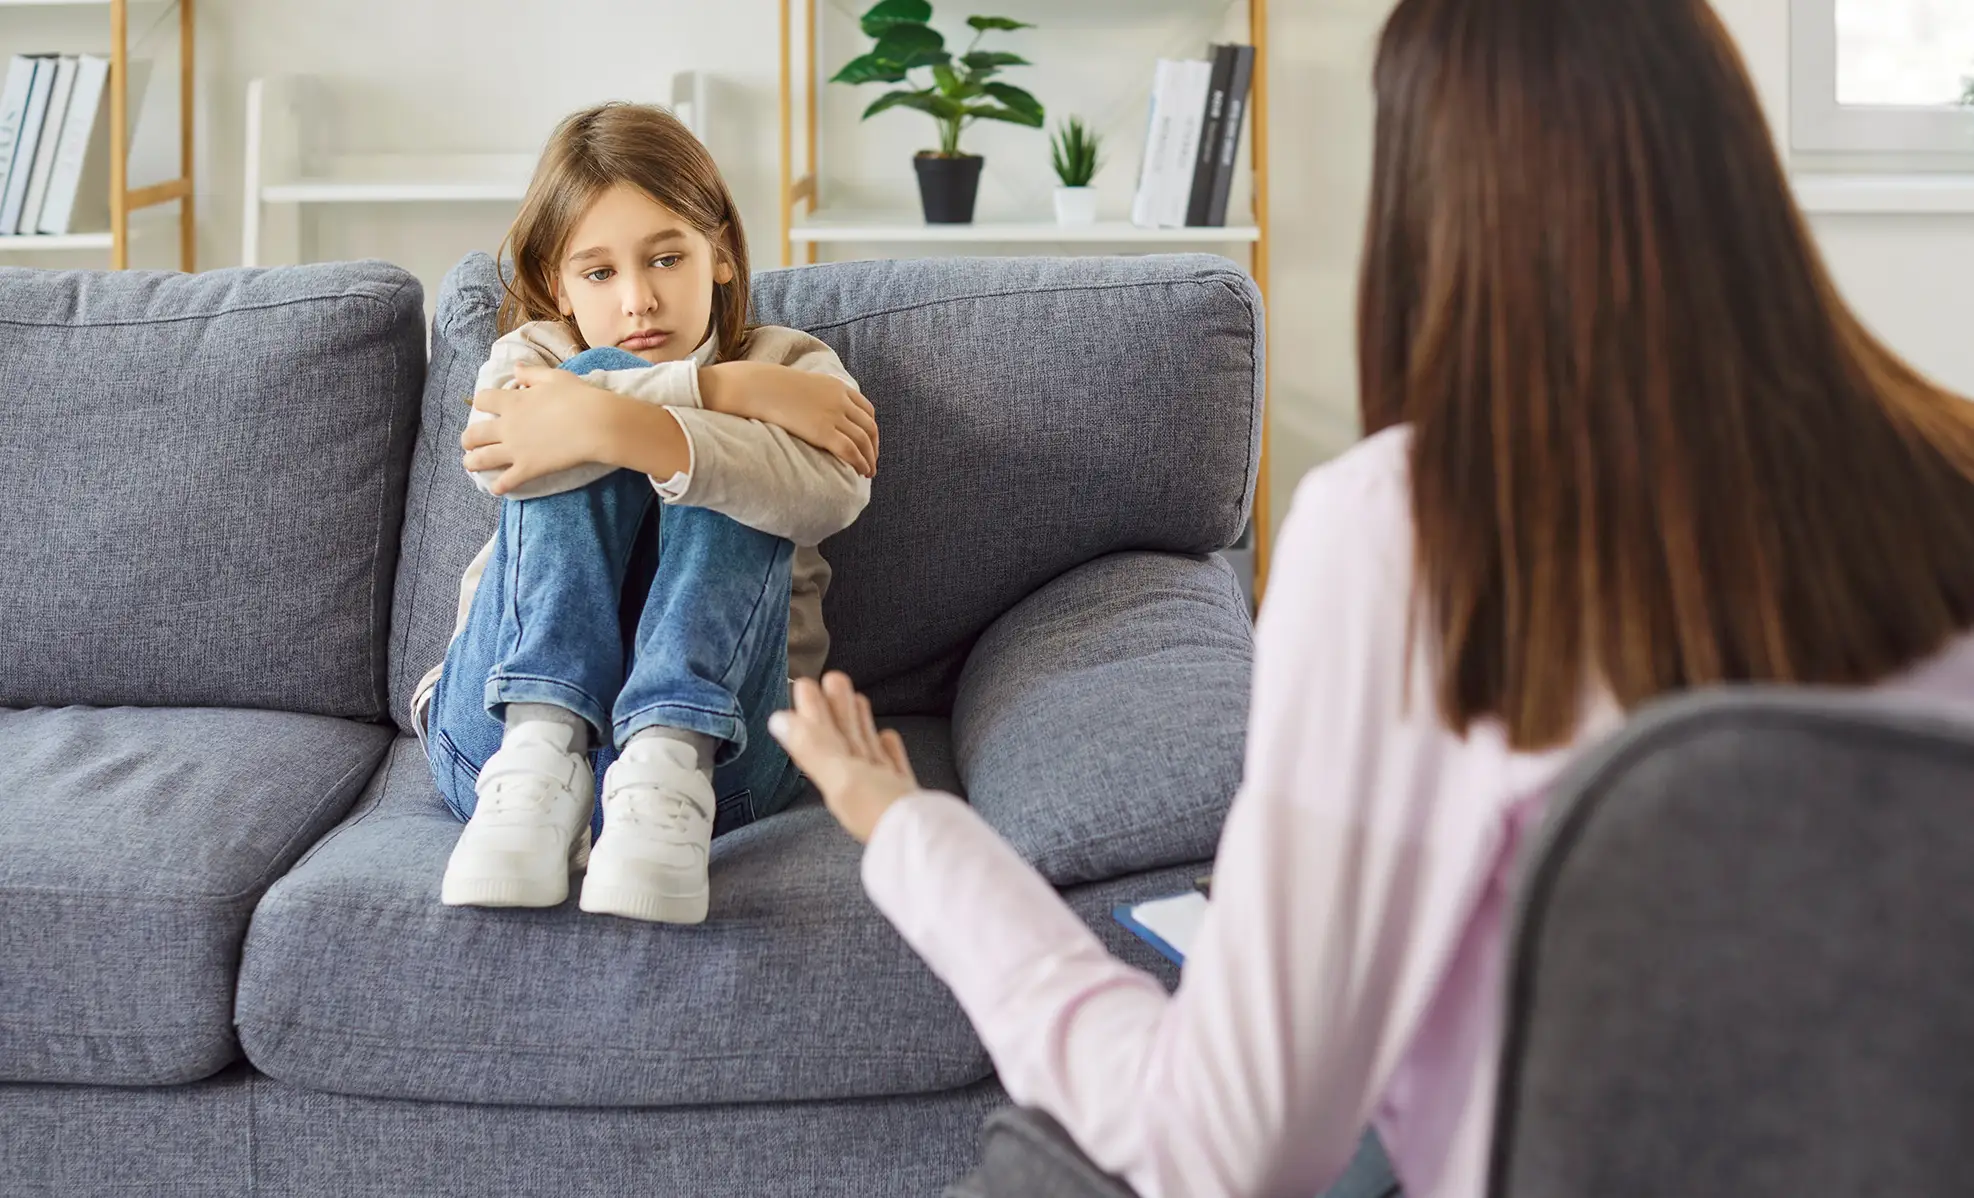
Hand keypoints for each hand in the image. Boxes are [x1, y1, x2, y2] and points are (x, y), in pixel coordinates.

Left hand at [463, 362, 615, 494]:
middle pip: (473, 433)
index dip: (482, 403)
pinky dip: (499, 487)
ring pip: (481, 459)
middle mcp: (507, 426)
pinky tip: (497, 489)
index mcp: (512, 402)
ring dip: (472, 462)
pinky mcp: (528, 468)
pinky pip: (506, 482)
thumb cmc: (578, 397)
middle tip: (469, 442)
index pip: (482, 400)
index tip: (486, 407)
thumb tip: (515, 368)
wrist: (596, 424)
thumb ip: (531, 373)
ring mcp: (515, 449)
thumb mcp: (555, 377)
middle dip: (468, 438)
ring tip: (470, 464)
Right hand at [701, 362, 879, 477]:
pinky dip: (860, 462)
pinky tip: (860, 472)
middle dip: (874, 447)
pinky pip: (851, 450)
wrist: (760, 387)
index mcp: (838, 387)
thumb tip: (812, 411)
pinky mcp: (824, 431)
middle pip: (869, 427)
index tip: (870, 442)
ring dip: (869, 459)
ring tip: (868, 472)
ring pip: (864, 441)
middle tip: (872, 462)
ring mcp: (834, 415)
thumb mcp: (804, 385)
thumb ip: (817, 396)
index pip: (867, 410)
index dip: (871, 429)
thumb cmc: (772, 388)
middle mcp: (840, 400)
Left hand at [768, 672, 918, 842]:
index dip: (813, 712)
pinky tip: (886, 736)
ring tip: (856, 698)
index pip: (822, 740)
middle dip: (837, 711)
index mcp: (839, 782)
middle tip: (833, 678)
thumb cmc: (886, 814)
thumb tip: (776, 721)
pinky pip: (893, 768)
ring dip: (859, 724)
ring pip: (867, 751)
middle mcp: (858, 788)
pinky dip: (888, 750)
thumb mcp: (843, 776)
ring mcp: (885, 792)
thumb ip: (812, 747)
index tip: (805, 683)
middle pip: (844, 742)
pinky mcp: (908, 798)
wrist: (934, 844)